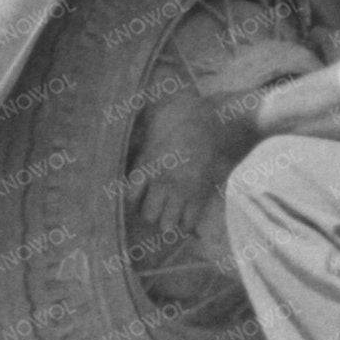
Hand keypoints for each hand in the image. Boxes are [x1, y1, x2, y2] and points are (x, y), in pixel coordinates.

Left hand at [127, 85, 238, 241]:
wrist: (213, 120)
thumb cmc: (180, 115)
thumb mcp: (151, 121)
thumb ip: (138, 135)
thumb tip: (126, 140)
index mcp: (147, 164)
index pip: (131, 197)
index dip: (134, 198)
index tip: (140, 194)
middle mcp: (162, 182)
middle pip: (148, 215)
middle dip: (151, 211)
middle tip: (157, 203)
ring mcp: (182, 191)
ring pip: (167, 224)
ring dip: (168, 219)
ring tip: (172, 211)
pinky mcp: (201, 195)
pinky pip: (189, 222)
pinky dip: (186, 221)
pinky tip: (186, 212)